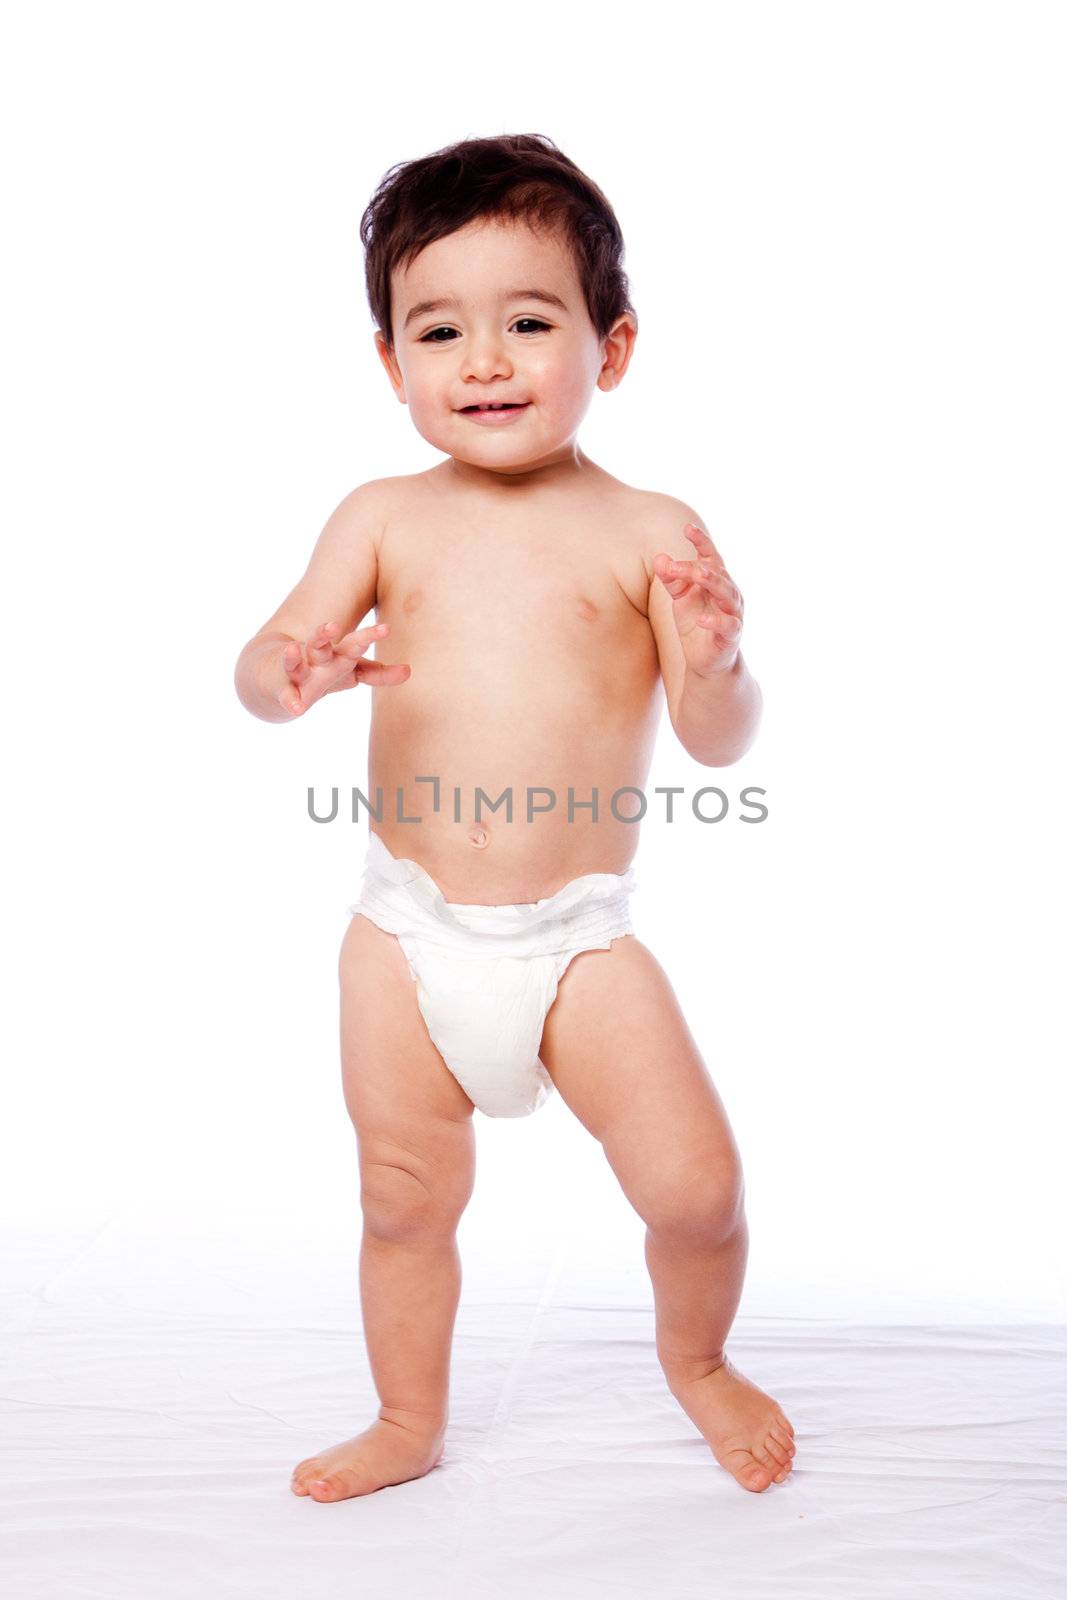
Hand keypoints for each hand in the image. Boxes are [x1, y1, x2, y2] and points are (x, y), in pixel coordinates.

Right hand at [279, 620, 410, 715]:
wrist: (274, 675)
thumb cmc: (322, 671)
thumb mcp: (350, 671)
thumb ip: (378, 672)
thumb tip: (409, 671)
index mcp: (339, 654)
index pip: (356, 643)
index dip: (370, 636)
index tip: (387, 628)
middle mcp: (320, 658)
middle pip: (332, 645)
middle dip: (340, 637)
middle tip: (337, 626)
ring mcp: (301, 671)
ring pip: (303, 659)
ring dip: (302, 652)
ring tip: (297, 648)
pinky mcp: (284, 688)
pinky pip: (287, 694)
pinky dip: (291, 701)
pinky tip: (296, 708)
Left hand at [652, 523, 744, 676]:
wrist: (708, 660)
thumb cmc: (696, 624)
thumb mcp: (681, 599)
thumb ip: (672, 580)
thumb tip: (659, 558)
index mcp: (716, 581)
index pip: (710, 557)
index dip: (701, 542)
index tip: (687, 528)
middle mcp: (728, 593)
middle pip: (716, 573)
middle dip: (698, 565)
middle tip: (681, 560)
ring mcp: (733, 613)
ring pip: (727, 594)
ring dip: (712, 582)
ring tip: (697, 574)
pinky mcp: (732, 635)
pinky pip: (727, 625)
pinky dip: (716, 622)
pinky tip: (702, 619)